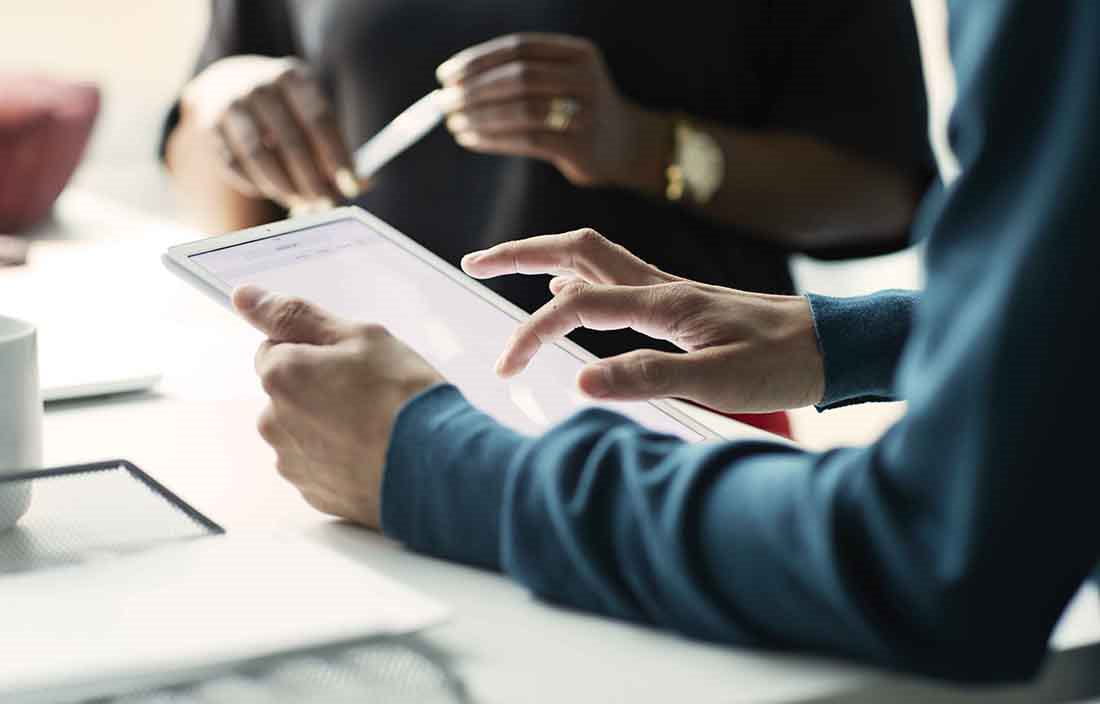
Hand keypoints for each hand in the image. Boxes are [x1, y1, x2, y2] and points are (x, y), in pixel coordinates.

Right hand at [180, 55, 361, 210]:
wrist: (228, 83)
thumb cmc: (285, 108)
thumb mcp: (312, 114)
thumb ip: (336, 148)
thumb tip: (362, 184)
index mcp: (294, 77)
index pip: (320, 120)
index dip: (337, 157)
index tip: (350, 186)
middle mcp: (260, 85)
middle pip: (291, 141)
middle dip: (312, 180)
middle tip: (325, 204)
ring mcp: (231, 103)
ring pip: (260, 156)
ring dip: (284, 187)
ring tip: (300, 202)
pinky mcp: (210, 125)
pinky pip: (235, 165)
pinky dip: (257, 184)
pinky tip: (271, 189)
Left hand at [232, 285, 443, 527]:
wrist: (436, 466)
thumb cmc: (403, 398)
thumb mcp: (360, 337)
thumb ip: (296, 315)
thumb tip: (244, 296)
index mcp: (281, 375)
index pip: (276, 348)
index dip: (316, 350)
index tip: (350, 361)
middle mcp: (274, 421)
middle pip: (288, 392)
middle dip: (318, 388)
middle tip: (368, 393)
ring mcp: (292, 462)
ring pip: (302, 430)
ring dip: (327, 425)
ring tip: (374, 427)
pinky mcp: (312, 493)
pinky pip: (318, 464)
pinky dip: (338, 458)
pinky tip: (372, 452)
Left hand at [436, 33, 670, 190]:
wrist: (626, 146)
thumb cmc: (577, 110)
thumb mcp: (562, 79)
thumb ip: (523, 73)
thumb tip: (456, 83)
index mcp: (578, 53)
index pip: (519, 48)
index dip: (478, 60)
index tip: (446, 75)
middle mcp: (586, 78)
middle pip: (519, 77)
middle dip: (474, 90)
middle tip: (443, 102)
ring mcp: (586, 112)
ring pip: (521, 109)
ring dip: (480, 117)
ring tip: (454, 123)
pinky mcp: (580, 146)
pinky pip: (526, 140)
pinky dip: (493, 139)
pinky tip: (471, 139)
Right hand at [461, 229, 824, 411]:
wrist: (833, 345)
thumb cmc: (782, 364)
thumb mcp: (719, 379)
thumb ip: (649, 376)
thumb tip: (580, 382)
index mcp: (663, 303)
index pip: (576, 305)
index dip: (532, 333)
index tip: (506, 368)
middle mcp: (660, 286)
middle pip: (576, 251)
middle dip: (520, 253)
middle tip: (473, 263)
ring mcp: (669, 291)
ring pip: (594, 258)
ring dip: (545, 259)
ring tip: (506, 271)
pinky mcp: (679, 303)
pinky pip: (614, 277)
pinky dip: (579, 279)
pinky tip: (572, 299)